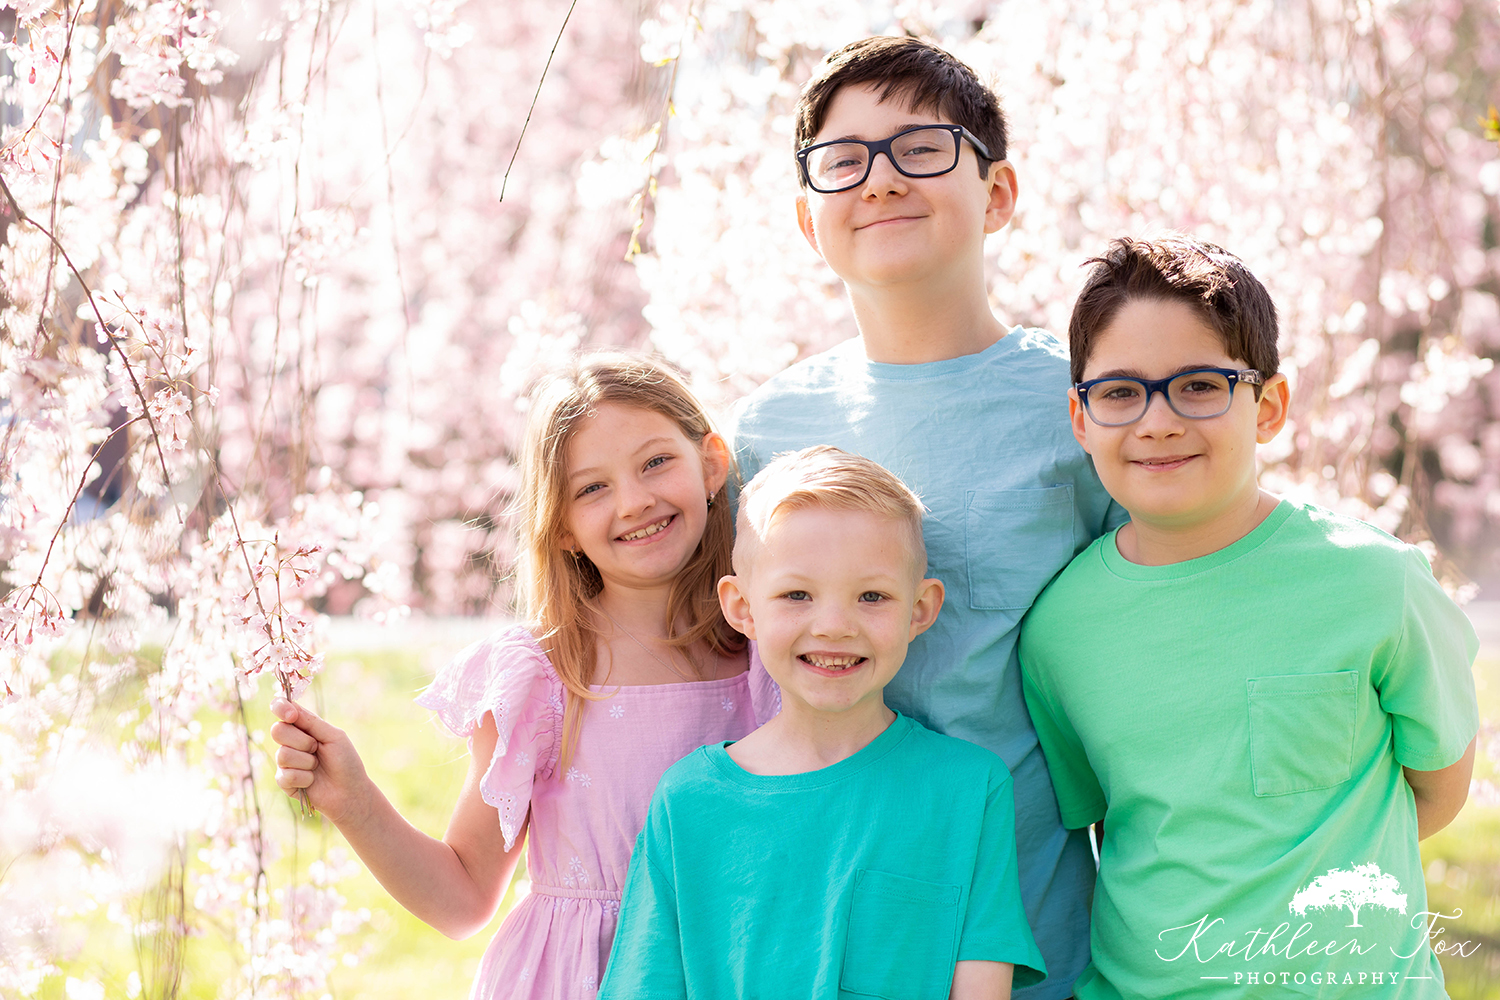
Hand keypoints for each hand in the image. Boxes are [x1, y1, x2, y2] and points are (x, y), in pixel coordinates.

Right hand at [269, 698, 372, 825]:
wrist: (350, 791)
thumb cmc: (345, 761)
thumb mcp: (333, 737)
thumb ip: (312, 722)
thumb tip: (291, 708)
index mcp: (303, 727)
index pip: (281, 709)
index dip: (281, 708)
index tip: (291, 715)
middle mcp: (290, 742)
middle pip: (277, 730)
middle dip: (302, 741)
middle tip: (317, 748)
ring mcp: (285, 762)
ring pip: (282, 754)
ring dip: (307, 761)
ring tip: (317, 766)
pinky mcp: (284, 781)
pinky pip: (286, 775)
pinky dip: (305, 778)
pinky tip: (312, 781)